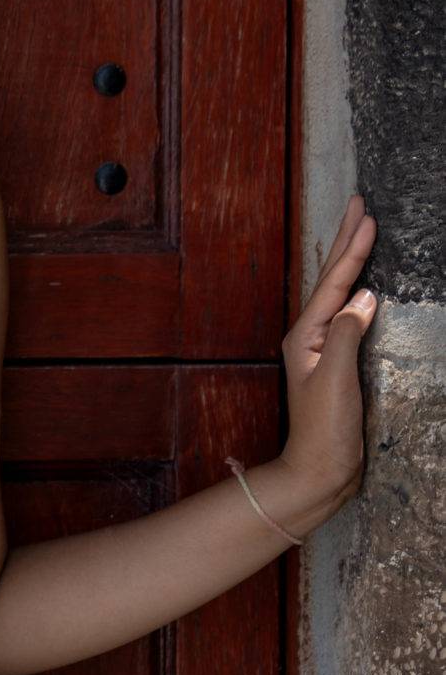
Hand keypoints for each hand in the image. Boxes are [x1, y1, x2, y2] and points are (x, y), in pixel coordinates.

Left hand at [276, 189, 377, 516]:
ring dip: (351, 260)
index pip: (334, 283)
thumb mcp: (335, 377)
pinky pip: (349, 314)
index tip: (367, 214)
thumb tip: (364, 296)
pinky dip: (357, 290)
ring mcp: (324, 349)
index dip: (353, 248)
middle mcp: (312, 336)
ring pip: (339, 292)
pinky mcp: (339, 363)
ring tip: (360, 230)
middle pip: (332, 279)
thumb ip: (347, 333)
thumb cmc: (325, 429)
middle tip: (358, 202)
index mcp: (307, 334)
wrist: (320, 472)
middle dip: (347, 240)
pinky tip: (365, 286)